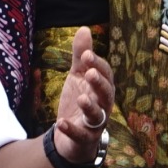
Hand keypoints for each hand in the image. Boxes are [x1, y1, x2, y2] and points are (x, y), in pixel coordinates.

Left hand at [50, 27, 113, 163]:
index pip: (105, 74)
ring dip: (90, 106)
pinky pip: (80, 135)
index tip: (86, 55)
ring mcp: (95, 123)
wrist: (71, 137)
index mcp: (102, 88)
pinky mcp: (85, 138)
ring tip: (81, 98)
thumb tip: (84, 28)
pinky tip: (61, 123)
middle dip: (99, 83)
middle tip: (89, 73)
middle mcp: (103, 105)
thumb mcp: (77, 76)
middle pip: (106, 94)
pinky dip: (71, 129)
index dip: (97, 64)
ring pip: (98, 115)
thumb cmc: (79, 101)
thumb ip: (81, 55)